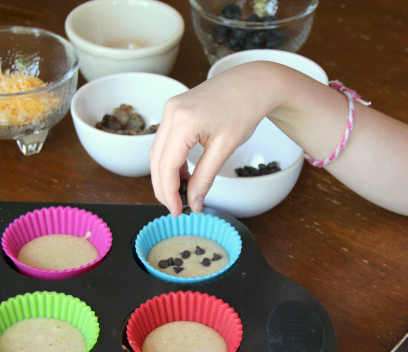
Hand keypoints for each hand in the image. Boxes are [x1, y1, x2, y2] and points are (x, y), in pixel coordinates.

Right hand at [149, 62, 282, 215]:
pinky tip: (184, 175)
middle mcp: (171, 112)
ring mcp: (170, 109)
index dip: (169, 192)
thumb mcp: (225, 148)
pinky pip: (165, 142)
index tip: (178, 211)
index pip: (166, 165)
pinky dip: (171, 161)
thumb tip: (194, 202)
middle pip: (156, 160)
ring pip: (157, 152)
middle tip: (177, 209)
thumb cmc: (244, 109)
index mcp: (184, 120)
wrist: (252, 83)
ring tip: (181, 195)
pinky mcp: (174, 110)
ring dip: (166, 176)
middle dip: (164, 188)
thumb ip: (205, 178)